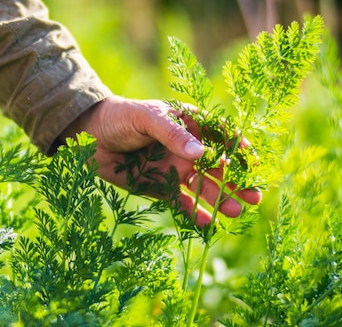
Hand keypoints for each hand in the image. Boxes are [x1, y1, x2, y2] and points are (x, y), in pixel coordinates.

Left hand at [61, 95, 261, 226]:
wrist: (86, 137)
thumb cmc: (118, 117)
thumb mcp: (147, 119)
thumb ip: (173, 134)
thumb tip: (202, 154)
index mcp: (187, 123)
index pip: (220, 135)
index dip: (238, 149)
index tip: (252, 163)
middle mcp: (185, 148)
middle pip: (217, 166)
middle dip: (236, 181)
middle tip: (254, 196)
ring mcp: (173, 168)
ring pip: (203, 186)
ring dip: (220, 199)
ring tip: (237, 211)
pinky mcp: (158, 187)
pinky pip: (180, 202)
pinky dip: (194, 213)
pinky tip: (208, 224)